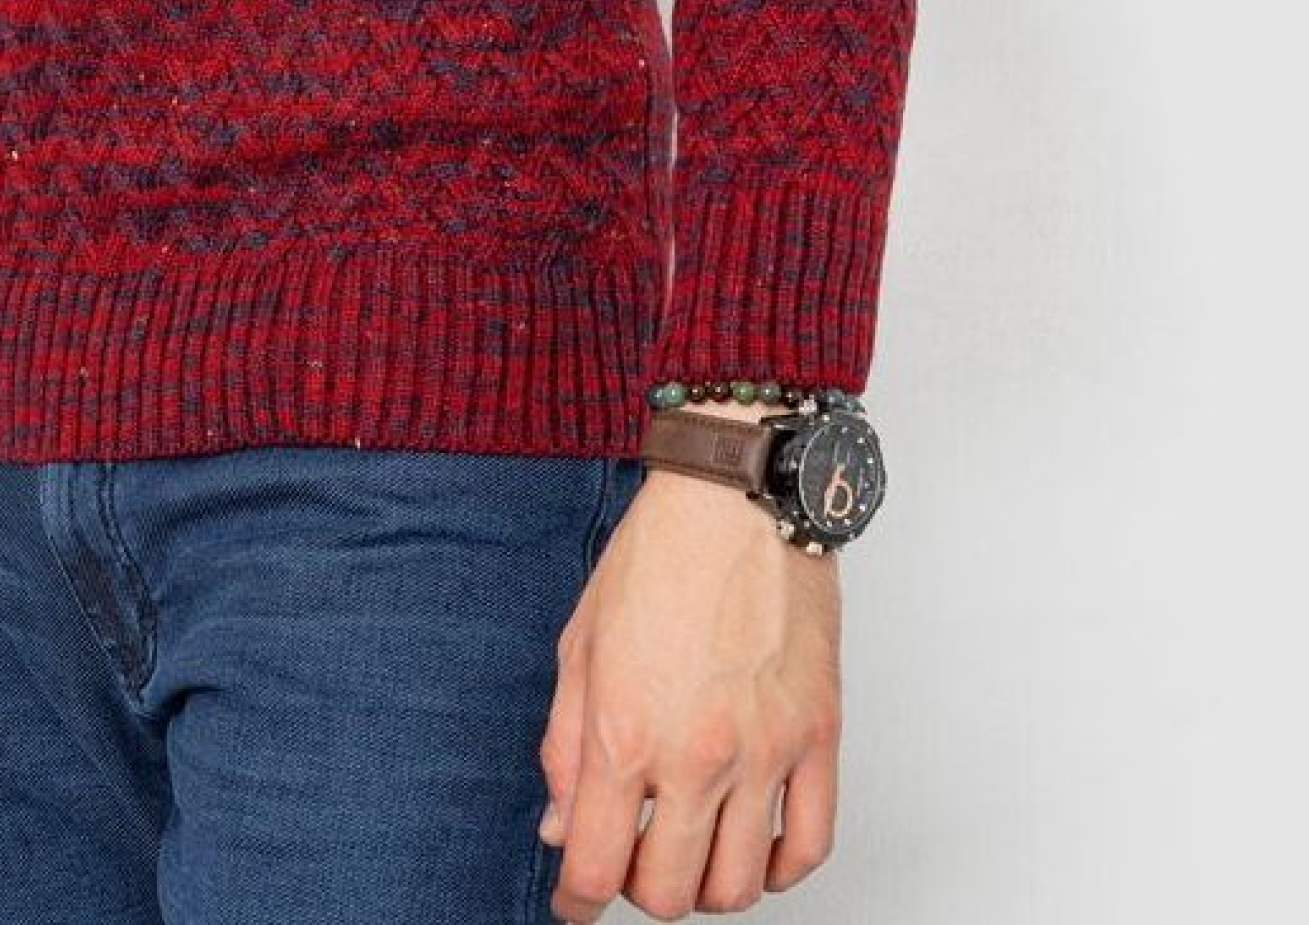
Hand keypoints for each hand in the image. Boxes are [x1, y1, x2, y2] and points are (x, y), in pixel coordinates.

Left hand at [537, 466, 841, 917]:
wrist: (736, 495)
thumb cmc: (656, 554)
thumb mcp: (580, 645)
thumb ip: (564, 747)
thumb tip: (562, 827)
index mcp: (624, 730)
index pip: (596, 868)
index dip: (577, 901)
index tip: (574, 900)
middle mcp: (696, 752)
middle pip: (668, 893)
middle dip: (639, 891)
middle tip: (632, 857)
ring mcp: (764, 750)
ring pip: (741, 885)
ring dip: (707, 885)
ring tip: (691, 849)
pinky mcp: (817, 735)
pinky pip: (810, 844)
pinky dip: (781, 868)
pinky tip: (756, 847)